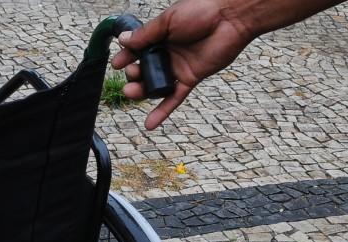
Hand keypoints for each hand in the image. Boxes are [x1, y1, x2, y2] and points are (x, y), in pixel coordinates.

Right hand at [111, 0, 256, 129]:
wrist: (230, 17)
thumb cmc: (201, 10)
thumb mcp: (168, 20)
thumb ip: (146, 34)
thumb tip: (123, 40)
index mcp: (161, 36)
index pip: (138, 50)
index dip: (126, 57)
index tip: (116, 64)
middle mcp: (168, 53)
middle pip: (144, 70)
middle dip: (134, 74)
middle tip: (132, 73)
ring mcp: (178, 67)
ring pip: (155, 85)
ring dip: (141, 92)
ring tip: (132, 92)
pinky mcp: (190, 79)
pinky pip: (174, 98)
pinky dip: (162, 112)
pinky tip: (149, 124)